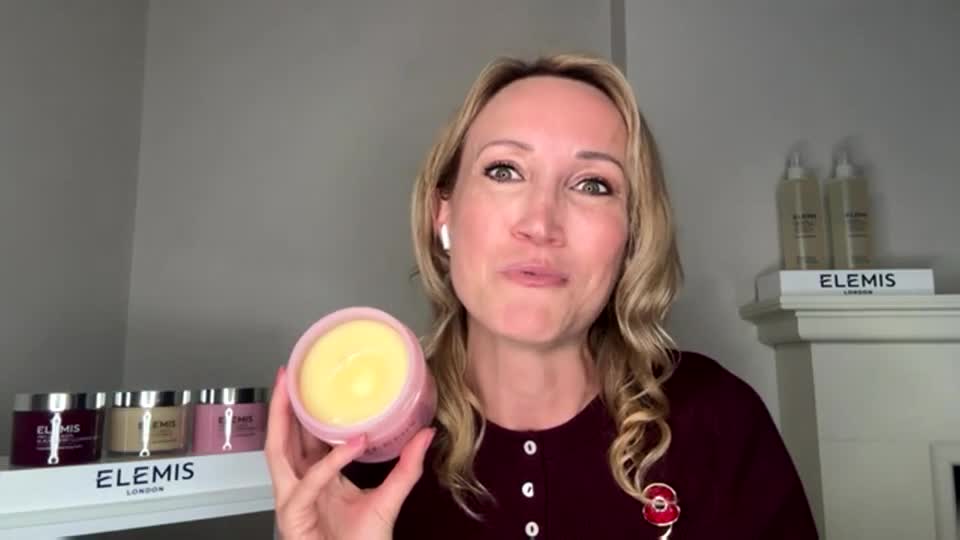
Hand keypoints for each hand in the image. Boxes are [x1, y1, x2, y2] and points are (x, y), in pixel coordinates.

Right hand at [265, 366, 434, 539]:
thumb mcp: (389, 498)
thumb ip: (407, 468)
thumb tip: (425, 435)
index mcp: (318, 480)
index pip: (303, 439)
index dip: (302, 412)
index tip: (309, 384)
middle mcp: (301, 486)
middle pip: (280, 440)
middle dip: (280, 407)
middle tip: (288, 376)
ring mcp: (292, 501)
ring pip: (278, 453)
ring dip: (283, 421)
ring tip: (294, 394)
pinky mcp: (293, 515)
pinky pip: (310, 482)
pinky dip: (331, 462)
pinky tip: (353, 444)